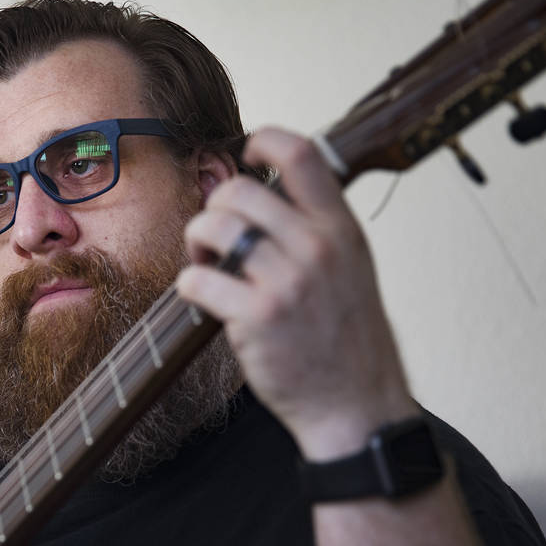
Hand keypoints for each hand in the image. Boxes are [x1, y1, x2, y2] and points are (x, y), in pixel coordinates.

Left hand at [177, 127, 417, 458]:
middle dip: (213, 210)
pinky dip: (189, 286)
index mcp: (342, 229)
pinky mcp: (257, 317)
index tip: (245, 152)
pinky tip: (201, 298)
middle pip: (239, 191)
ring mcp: (287, 282)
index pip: (303, 155)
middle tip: (214, 241)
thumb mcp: (351, 269)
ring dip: (196, 245)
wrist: (355, 405)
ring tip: (207, 268)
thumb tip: (269, 194)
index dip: (264, 141)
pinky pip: (197, 280)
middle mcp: (317, 247)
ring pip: (213, 228)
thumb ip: (318, 229)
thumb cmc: (346, 339)